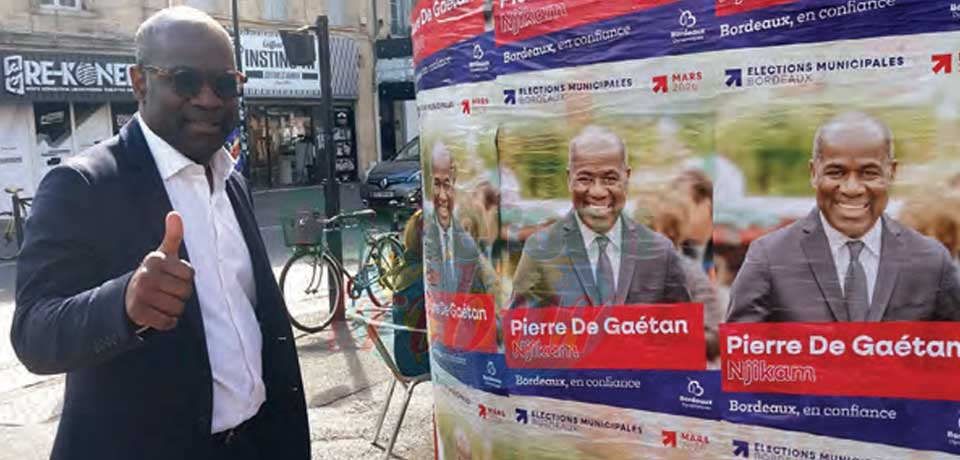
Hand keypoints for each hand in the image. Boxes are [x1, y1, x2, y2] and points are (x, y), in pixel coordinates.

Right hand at [125, 212, 194, 330]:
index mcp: (155, 260)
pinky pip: (167, 322)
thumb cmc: (155, 274)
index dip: (185, 279)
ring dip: (174, 310)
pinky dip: (168, 322)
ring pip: (177, 308)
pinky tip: (159, 314)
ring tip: (162, 302)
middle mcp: (146, 275)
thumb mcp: (163, 255)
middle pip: (185, 292)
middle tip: (167, 292)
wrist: (129, 297)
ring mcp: (140, 294)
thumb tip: (175, 214)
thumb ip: (173, 235)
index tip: (173, 277)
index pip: (190, 274)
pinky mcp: (138, 314)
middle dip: (181, 295)